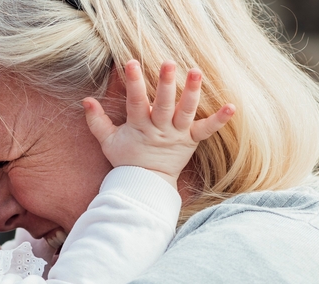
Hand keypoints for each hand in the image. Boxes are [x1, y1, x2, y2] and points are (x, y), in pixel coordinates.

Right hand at [83, 60, 234, 186]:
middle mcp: (160, 129)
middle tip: (168, 63)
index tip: (132, 63)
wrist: (146, 185)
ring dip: (192, 92)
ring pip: (186, 112)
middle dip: (166, 84)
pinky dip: (219, 120)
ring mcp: (177, 135)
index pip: (136, 102)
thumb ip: (97, 121)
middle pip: (164, 105)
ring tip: (196, 72)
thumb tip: (86, 100)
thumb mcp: (108, 142)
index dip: (134, 83)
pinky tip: (232, 106)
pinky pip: (207, 130)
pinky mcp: (191, 141)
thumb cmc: (127, 160)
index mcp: (140, 127)